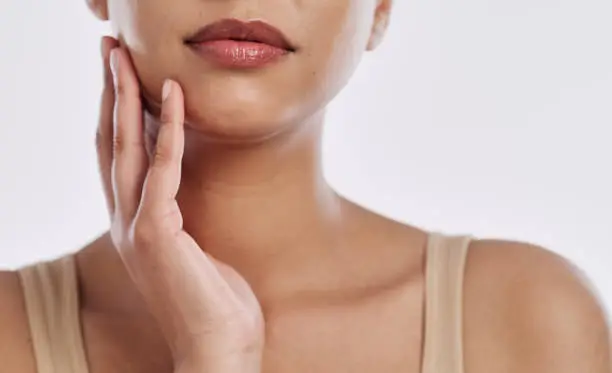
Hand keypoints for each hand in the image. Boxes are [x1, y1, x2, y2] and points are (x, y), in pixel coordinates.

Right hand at [95, 36, 263, 372]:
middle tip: (108, 51)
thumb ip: (181, 212)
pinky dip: (169, 130)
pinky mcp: (156, 234)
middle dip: (107, 94)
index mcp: (135, 222)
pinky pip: (162, 170)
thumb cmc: (215, 298)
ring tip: (123, 58)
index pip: (116, 157)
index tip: (120, 76)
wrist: (218, 345)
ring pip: (123, 149)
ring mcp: (136, 227)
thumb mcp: (196, 245)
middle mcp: (125, 221)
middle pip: (108, 144)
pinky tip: (174, 96)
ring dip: (123, 99)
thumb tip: (185, 183)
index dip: (114, 114)